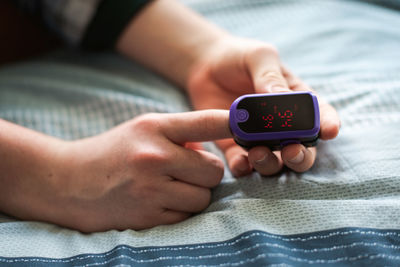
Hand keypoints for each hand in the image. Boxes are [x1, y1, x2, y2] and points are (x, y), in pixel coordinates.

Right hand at [2, 110, 230, 231]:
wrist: (68, 182)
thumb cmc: (113, 152)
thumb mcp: (143, 129)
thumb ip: (181, 133)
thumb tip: (216, 144)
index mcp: (154, 127)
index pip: (207, 121)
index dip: (235, 122)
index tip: (253, 123)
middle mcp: (155, 156)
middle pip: (214, 170)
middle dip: (206, 173)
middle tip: (186, 170)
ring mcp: (151, 189)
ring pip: (204, 197)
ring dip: (195, 194)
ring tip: (171, 187)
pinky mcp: (148, 216)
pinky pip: (187, 215)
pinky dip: (180, 210)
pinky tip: (159, 201)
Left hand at [188, 37, 339, 176]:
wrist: (205, 65)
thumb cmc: (239, 57)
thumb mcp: (259, 57)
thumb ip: (270, 77)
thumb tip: (282, 98)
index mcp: (296, 100)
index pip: (320, 115)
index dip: (328, 124)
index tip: (330, 131)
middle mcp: (282, 125)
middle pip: (301, 148)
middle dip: (301, 155)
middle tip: (292, 152)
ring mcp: (258, 138)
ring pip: (274, 162)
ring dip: (271, 164)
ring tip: (258, 154)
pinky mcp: (234, 146)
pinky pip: (242, 164)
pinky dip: (243, 168)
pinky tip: (240, 164)